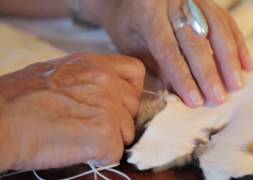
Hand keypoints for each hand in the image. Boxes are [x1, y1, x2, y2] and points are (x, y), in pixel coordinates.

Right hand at [0, 53, 144, 170]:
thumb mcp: (60, 72)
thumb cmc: (20, 99)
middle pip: (134, 106)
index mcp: (95, 64)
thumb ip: (90, 78)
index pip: (136, 71)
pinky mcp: (104, 135)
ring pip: (128, 131)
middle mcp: (106, 82)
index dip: (130, 89)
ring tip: (82, 138)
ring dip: (110, 139)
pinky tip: (80, 150)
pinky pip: (116, 151)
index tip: (117, 102)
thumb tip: (107, 90)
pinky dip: (101, 157)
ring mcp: (108, 107)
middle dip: (119, 118)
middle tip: (92, 125)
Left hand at [84, 0, 252, 106]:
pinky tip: (246, 64)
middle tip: (220, 98)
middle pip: (195, 41)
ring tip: (237, 84)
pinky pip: (227, 22)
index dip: (183, 78)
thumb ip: (156, 65)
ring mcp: (193, 0)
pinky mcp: (207, 1)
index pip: (169, 50)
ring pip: (217, 29)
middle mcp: (173, 3)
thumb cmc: (129, 26)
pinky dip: (238, 44)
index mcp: (149, 14)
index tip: (196, 101)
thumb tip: (180, 92)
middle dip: (209, 72)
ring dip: (229, 59)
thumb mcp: (133, 45)